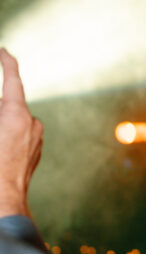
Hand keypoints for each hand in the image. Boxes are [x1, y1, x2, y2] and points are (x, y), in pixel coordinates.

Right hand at [0, 49, 42, 216]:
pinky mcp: (34, 152)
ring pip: (12, 119)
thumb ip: (1, 109)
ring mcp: (35, 139)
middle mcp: (32, 124)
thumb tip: (4, 106)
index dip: (7, 62)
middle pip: (8, 103)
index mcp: (17, 115)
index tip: (3, 51)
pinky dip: (4, 134)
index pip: (13, 78)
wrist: (4, 202)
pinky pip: (17, 134)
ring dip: (0, 121)